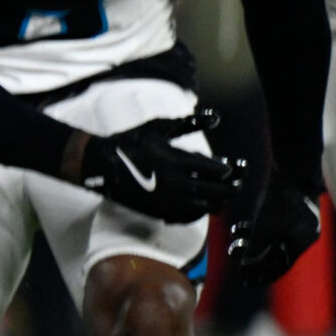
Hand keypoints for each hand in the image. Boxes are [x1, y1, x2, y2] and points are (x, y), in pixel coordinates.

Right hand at [73, 112, 238, 223]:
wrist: (101, 165)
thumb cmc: (130, 143)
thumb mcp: (158, 128)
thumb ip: (188, 123)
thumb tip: (215, 117)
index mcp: (179, 161)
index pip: (217, 171)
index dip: (228, 171)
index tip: (230, 169)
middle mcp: (178, 184)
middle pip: (217, 191)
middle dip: (229, 189)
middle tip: (234, 187)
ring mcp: (169, 200)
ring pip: (205, 208)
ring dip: (216, 203)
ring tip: (220, 200)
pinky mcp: (159, 211)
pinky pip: (188, 217)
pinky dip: (198, 213)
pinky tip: (199, 207)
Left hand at [230, 167, 323, 284]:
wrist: (286, 171)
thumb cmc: (276, 201)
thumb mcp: (261, 228)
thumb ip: (254, 250)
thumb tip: (245, 267)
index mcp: (301, 242)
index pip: (281, 267)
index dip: (262, 275)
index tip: (245, 281)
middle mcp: (301, 235)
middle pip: (274, 255)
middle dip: (253, 260)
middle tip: (236, 266)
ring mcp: (294, 223)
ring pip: (268, 241)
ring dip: (250, 244)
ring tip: (233, 246)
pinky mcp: (284, 212)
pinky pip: (268, 228)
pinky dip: (253, 231)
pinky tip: (237, 229)